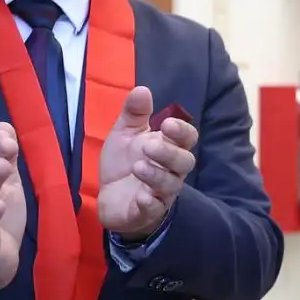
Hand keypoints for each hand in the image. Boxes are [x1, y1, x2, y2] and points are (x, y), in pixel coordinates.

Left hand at [96, 87, 198, 240]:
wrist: (111, 198)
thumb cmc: (125, 163)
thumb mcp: (125, 134)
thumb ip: (134, 113)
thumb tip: (142, 89)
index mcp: (169, 148)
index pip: (187, 139)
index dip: (182, 132)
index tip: (168, 124)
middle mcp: (171, 170)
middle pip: (184, 162)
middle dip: (170, 153)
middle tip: (149, 146)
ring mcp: (161, 192)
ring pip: (170, 184)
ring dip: (157, 175)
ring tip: (138, 167)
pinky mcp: (147, 211)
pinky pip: (155, 208)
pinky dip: (150, 203)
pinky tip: (142, 197)